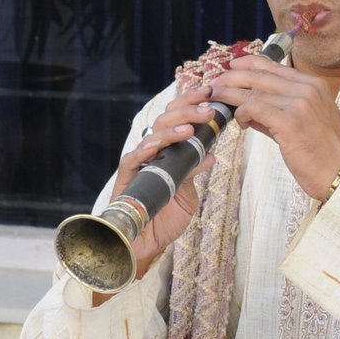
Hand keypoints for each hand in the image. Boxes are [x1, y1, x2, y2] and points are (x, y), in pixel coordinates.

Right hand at [99, 85, 221, 293]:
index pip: (181, 119)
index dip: (194, 103)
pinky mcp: (127, 176)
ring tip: (192, 126)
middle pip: (168, 119)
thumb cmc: (163, 220)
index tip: (212, 93)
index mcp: (170, 151)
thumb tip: (211, 154)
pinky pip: (135, 157)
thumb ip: (194, 172)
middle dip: (189, 108)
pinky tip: (159, 144)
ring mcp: (140, 162)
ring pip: (155, 133)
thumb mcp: (187, 194)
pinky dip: (147, 148)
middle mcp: (154, 151)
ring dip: (174, 127)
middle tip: (209, 106)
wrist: (144, 244)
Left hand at [207, 51, 339, 199]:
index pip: (275, 67)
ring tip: (218, 102)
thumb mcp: (303, 121)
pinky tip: (242, 123)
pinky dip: (242, 114)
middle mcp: (308, 88)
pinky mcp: (290, 121)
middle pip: (260, 76)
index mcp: (313, 84)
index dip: (249, 64)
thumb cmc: (320, 151)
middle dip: (232, 79)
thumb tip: (248, 107)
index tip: (232, 67)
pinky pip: (254, 108)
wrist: (339, 172)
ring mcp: (300, 103)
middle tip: (214, 86)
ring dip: (231, 97)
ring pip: (254, 91)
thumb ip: (277, 110)